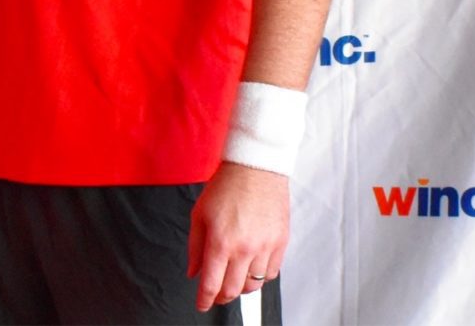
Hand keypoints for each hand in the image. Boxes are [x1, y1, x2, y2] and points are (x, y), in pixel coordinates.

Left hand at [187, 161, 287, 311]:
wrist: (255, 169)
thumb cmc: (226, 187)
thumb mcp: (199, 215)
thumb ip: (195, 247)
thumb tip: (194, 272)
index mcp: (221, 242)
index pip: (211, 283)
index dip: (205, 300)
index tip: (202, 305)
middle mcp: (245, 249)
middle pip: (233, 290)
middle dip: (221, 296)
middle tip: (215, 294)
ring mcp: (266, 248)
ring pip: (254, 285)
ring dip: (241, 287)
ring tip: (233, 279)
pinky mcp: (281, 243)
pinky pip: (271, 273)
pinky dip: (260, 276)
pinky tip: (251, 268)